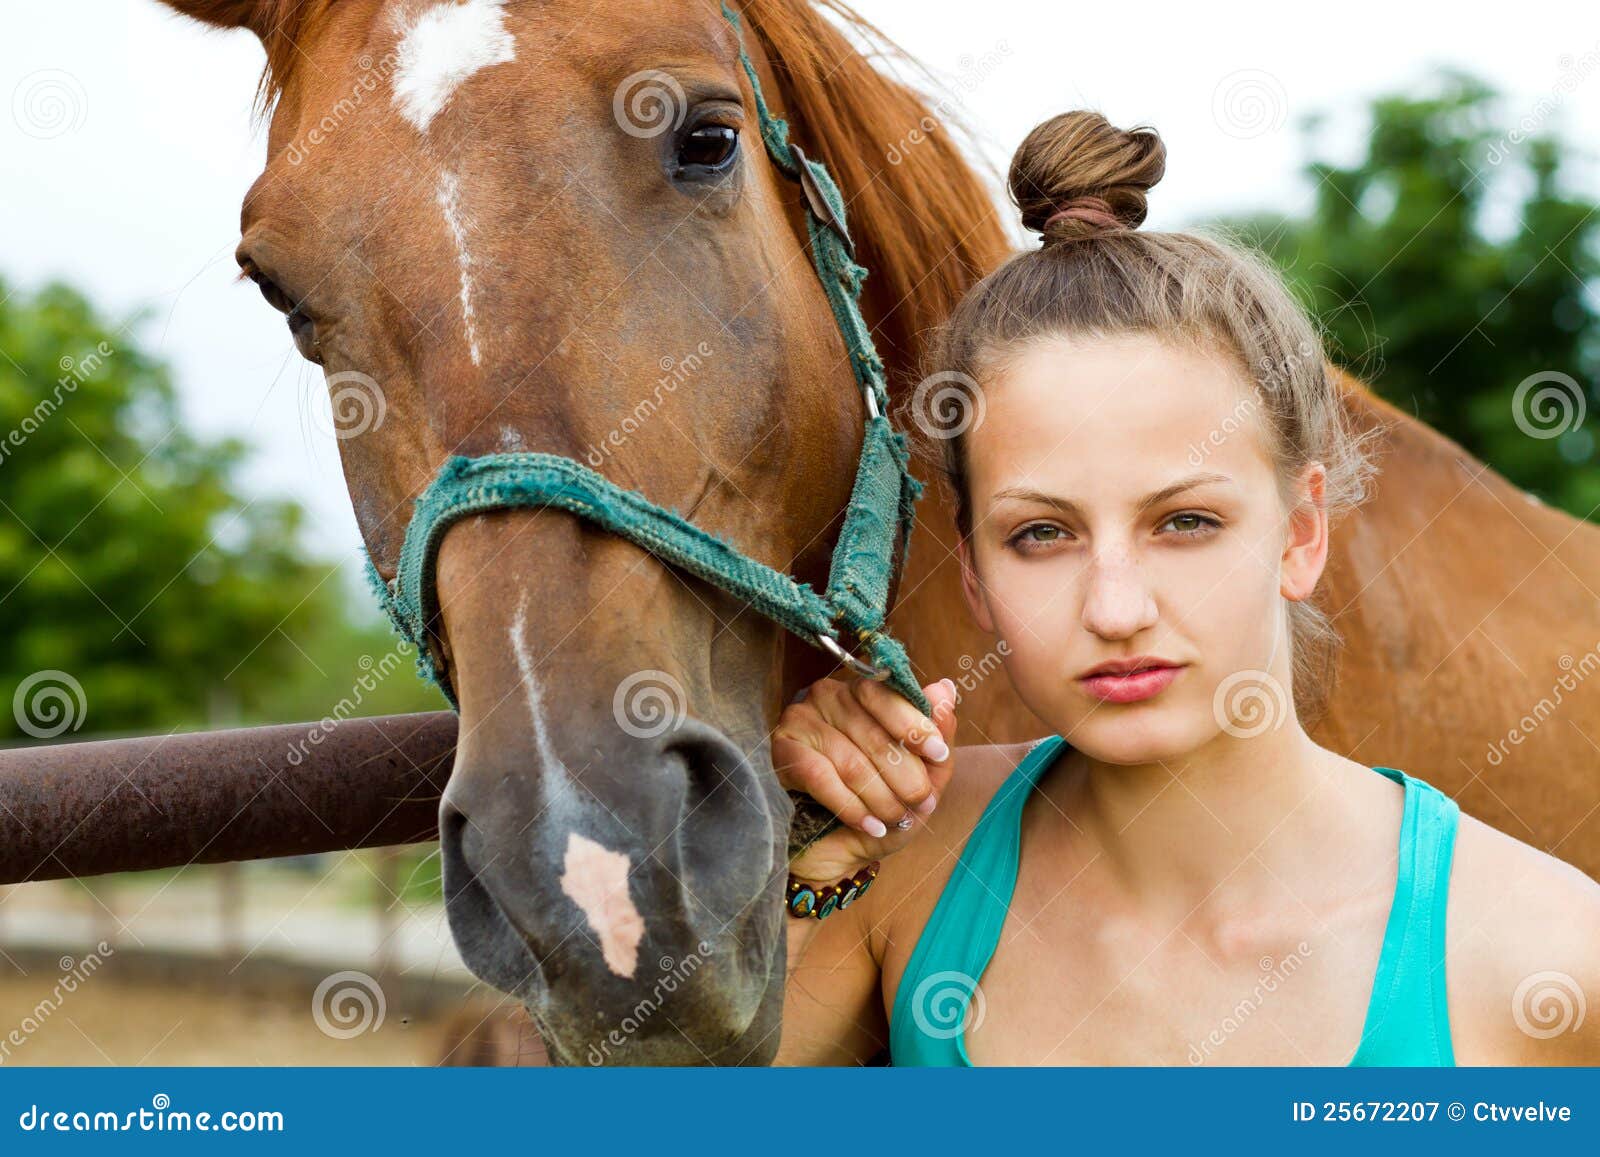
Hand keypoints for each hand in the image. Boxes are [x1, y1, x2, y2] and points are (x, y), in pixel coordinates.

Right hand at [773, 674, 958, 883]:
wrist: (837, 852)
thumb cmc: (880, 806)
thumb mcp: (922, 777)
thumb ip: (936, 735)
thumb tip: (946, 688)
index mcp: (862, 693)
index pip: (884, 693)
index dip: (913, 724)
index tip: (939, 754)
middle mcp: (827, 697)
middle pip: (871, 732)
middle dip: (903, 774)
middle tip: (919, 802)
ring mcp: (801, 721)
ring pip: (850, 760)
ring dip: (880, 797)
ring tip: (894, 819)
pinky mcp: (782, 751)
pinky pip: (819, 777)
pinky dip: (851, 806)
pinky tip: (870, 825)